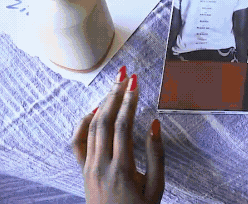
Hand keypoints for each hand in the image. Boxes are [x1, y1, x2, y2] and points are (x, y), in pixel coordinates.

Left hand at [72, 67, 164, 203]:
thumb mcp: (156, 186)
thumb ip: (157, 155)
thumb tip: (155, 124)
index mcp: (122, 168)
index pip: (124, 126)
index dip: (130, 101)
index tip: (136, 83)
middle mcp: (101, 165)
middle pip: (105, 121)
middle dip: (115, 94)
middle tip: (125, 75)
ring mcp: (89, 167)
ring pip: (92, 127)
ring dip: (104, 103)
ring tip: (115, 85)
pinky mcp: (84, 170)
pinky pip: (78, 142)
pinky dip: (84, 123)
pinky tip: (94, 110)